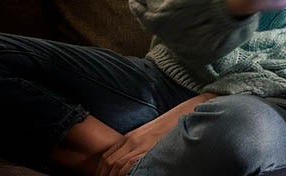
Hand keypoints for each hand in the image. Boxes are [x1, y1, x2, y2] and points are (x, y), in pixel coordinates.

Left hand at [95, 94, 214, 175]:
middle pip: (109, 163)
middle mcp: (131, 141)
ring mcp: (139, 146)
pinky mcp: (148, 150)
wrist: (184, 115)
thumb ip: (137, 145)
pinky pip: (130, 166)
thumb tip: (130, 160)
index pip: (106, 156)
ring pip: (117, 167)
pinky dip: (125, 175)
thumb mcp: (147, 135)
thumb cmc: (168, 127)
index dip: (101, 170)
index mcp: (129, 137)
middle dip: (105, 175)